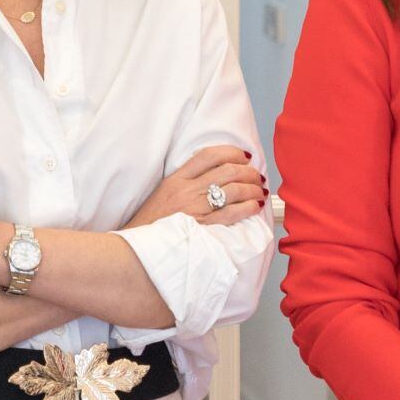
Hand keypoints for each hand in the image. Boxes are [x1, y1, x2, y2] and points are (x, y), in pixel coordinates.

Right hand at [126, 146, 269, 229]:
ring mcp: (196, 208)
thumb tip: (214, 173)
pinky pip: (232, 213)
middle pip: (227, 171)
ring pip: (234, 189)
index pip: (209, 155)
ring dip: (252, 188)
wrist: (139, 247)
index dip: (231, 152)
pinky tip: (255, 206)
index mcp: (176, 179)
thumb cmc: (152, 223)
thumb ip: (186, 181)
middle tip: (256, 175)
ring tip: (259, 190)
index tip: (243, 156)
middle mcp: (187, 190)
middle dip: (248, 171)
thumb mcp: (164, 192)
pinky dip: (248, 207)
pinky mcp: (204, 226)